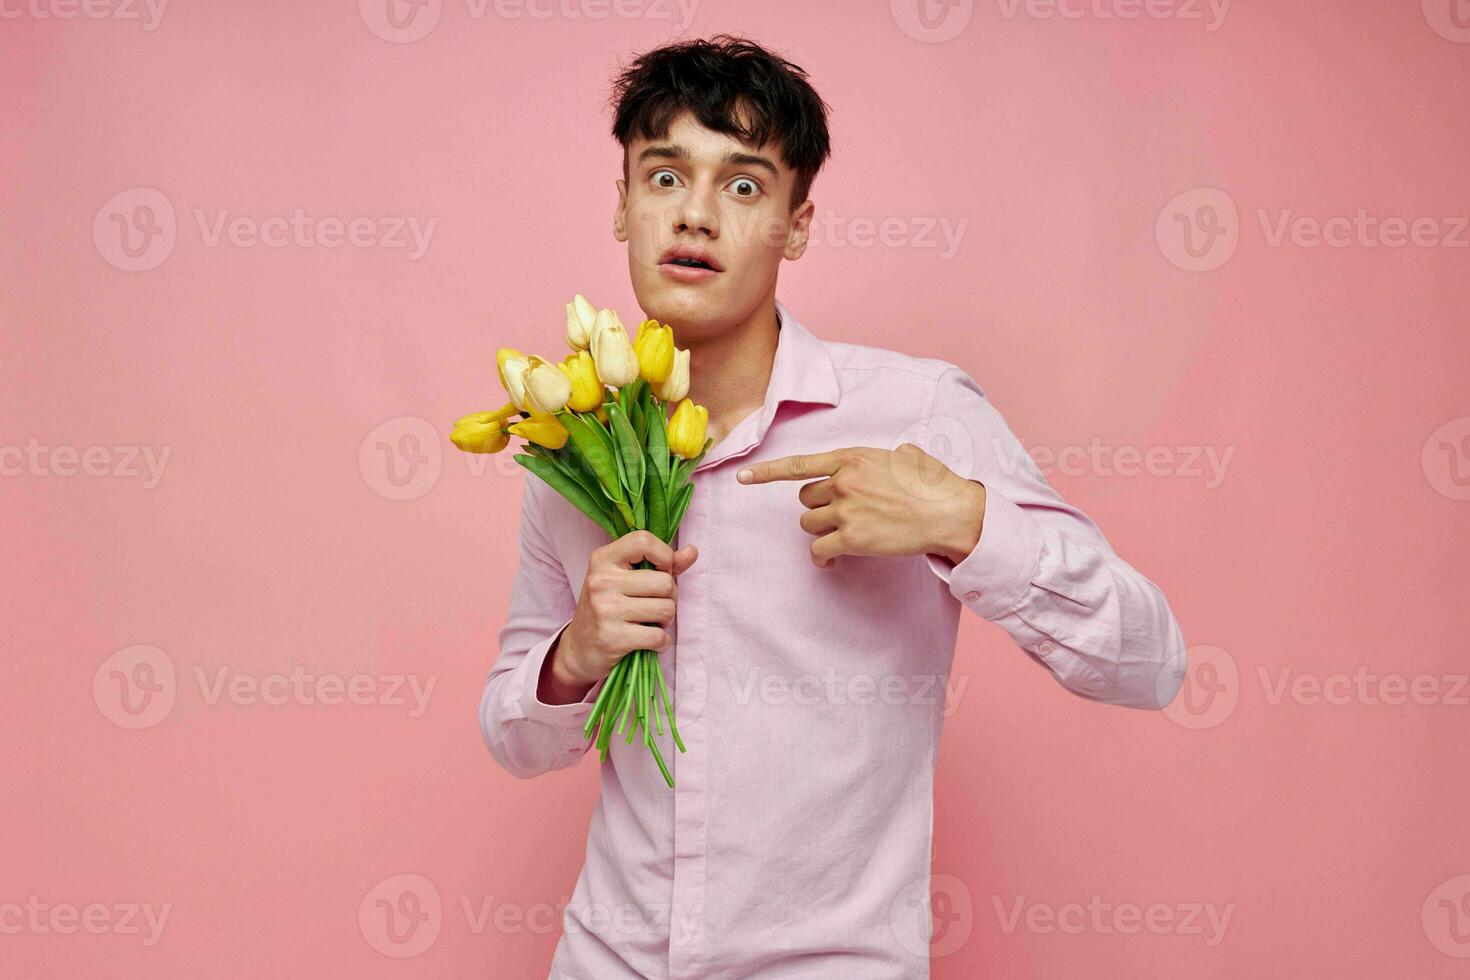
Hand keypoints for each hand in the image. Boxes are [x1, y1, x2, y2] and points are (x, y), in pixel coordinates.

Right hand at [547, 531, 698, 699]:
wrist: (578, 649)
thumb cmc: (608, 608)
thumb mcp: (627, 579)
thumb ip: (662, 564)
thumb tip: (692, 551)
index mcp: (603, 559)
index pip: (644, 540)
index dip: (664, 556)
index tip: (660, 572)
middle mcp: (601, 581)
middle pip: (664, 582)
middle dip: (669, 597)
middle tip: (656, 605)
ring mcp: (605, 609)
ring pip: (665, 609)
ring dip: (666, 621)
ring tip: (651, 623)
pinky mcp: (612, 637)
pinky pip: (658, 636)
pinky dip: (661, 642)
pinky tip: (650, 641)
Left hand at [736, 444, 986, 568]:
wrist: (948, 512)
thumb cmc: (931, 484)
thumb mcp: (902, 456)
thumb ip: (876, 458)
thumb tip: (883, 461)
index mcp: (851, 457)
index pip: (799, 464)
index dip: (766, 473)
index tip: (742, 478)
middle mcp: (843, 481)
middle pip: (805, 499)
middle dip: (819, 508)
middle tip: (845, 515)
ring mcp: (846, 510)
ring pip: (809, 524)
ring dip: (823, 532)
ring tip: (849, 534)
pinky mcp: (851, 539)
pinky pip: (819, 551)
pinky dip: (823, 559)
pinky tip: (835, 561)